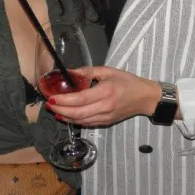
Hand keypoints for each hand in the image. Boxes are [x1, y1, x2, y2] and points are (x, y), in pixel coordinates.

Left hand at [46, 67, 160, 126]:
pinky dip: (74, 121)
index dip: (64, 101)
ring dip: (65, 117)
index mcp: (106, 92)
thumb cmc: (127, 81)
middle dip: (60, 110)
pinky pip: (87, 124)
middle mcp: (105, 107)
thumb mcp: (109, 71)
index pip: (80, 99)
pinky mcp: (106, 123)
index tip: (52, 98)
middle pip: (78, 113)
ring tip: (54, 110)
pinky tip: (66, 116)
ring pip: (81, 121)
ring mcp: (105, 117)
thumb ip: (88, 72)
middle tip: (49, 105)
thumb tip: (70, 72)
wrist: (145, 98)